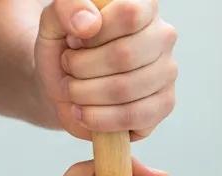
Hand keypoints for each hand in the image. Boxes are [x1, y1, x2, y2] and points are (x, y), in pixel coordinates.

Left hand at [36, 0, 178, 139]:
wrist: (65, 85)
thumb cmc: (65, 49)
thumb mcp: (54, 22)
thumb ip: (67, 8)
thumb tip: (89, 24)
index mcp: (143, 6)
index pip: (129, 14)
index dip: (94, 33)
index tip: (74, 41)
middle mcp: (162, 36)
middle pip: (124, 55)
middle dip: (82, 67)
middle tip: (68, 68)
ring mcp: (167, 72)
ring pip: (126, 88)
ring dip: (85, 94)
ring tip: (72, 89)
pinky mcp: (164, 104)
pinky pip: (133, 116)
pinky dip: (99, 118)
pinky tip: (83, 111)